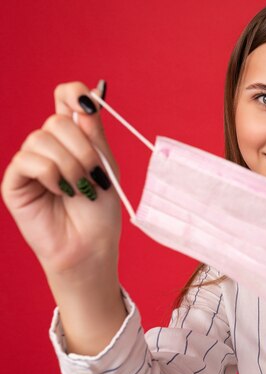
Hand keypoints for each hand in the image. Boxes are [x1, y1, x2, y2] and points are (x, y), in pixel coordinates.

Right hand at [2, 81, 126, 353]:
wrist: (91, 245)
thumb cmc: (101, 209)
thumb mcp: (106, 166)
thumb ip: (94, 133)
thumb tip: (87, 96)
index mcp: (74, 138)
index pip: (64, 98)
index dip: (74, 94)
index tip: (88, 106)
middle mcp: (50, 146)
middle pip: (57, 120)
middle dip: (82, 147)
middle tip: (93, 173)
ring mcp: (30, 162)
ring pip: (42, 138)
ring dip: (70, 164)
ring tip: (78, 188)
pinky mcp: (15, 181)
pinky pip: (29, 160)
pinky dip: (50, 174)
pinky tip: (60, 190)